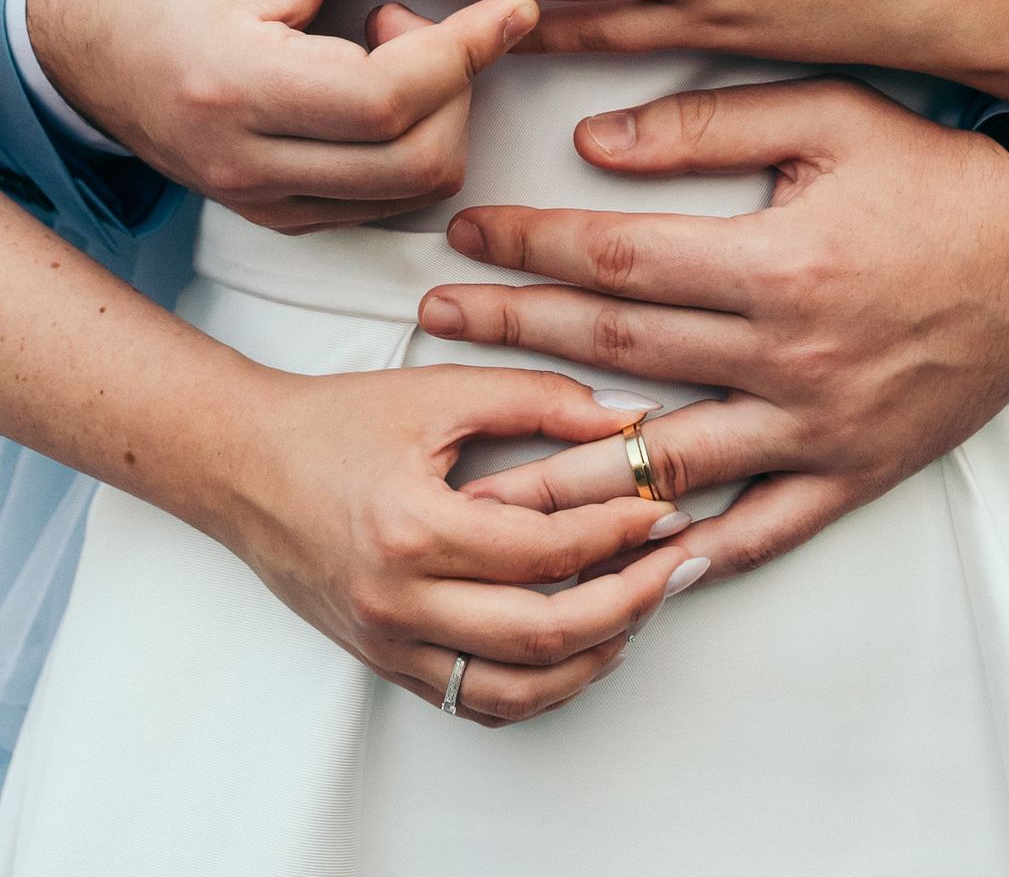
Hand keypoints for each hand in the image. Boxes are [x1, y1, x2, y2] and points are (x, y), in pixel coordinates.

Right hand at [27, 0, 535, 230]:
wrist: (88, 39)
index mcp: (231, 85)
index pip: (386, 100)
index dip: (466, 51)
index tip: (510, 1)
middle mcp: (243, 165)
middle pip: (415, 161)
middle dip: (460, 84)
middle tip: (422, 15)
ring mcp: (261, 204)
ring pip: (413, 190)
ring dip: (439, 113)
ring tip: (385, 44)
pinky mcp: (280, 218)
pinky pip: (386, 200)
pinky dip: (411, 142)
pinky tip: (372, 83)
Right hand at [213, 362, 701, 726]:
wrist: (243, 465)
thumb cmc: (337, 421)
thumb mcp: (439, 393)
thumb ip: (539, 399)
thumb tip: (629, 418)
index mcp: (413, 529)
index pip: (546, 550)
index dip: (619, 531)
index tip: (667, 508)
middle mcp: (399, 601)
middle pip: (544, 633)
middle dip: (630, 602)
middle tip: (679, 567)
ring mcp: (388, 643)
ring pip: (516, 689)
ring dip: (594, 658)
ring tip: (643, 611)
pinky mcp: (384, 662)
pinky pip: (475, 701)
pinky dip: (539, 686)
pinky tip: (580, 649)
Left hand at [415, 78, 1008, 582]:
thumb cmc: (934, 180)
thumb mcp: (830, 118)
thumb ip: (707, 126)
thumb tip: (594, 142)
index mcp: (776, 264)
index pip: (615, 259)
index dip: (528, 246)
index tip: (466, 234)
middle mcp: (787, 356)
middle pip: (617, 349)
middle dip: (512, 330)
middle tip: (435, 319)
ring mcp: (817, 428)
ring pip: (667, 458)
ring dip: (565, 468)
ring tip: (480, 474)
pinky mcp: (851, 472)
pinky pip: (763, 527)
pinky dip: (698, 549)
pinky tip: (633, 562)